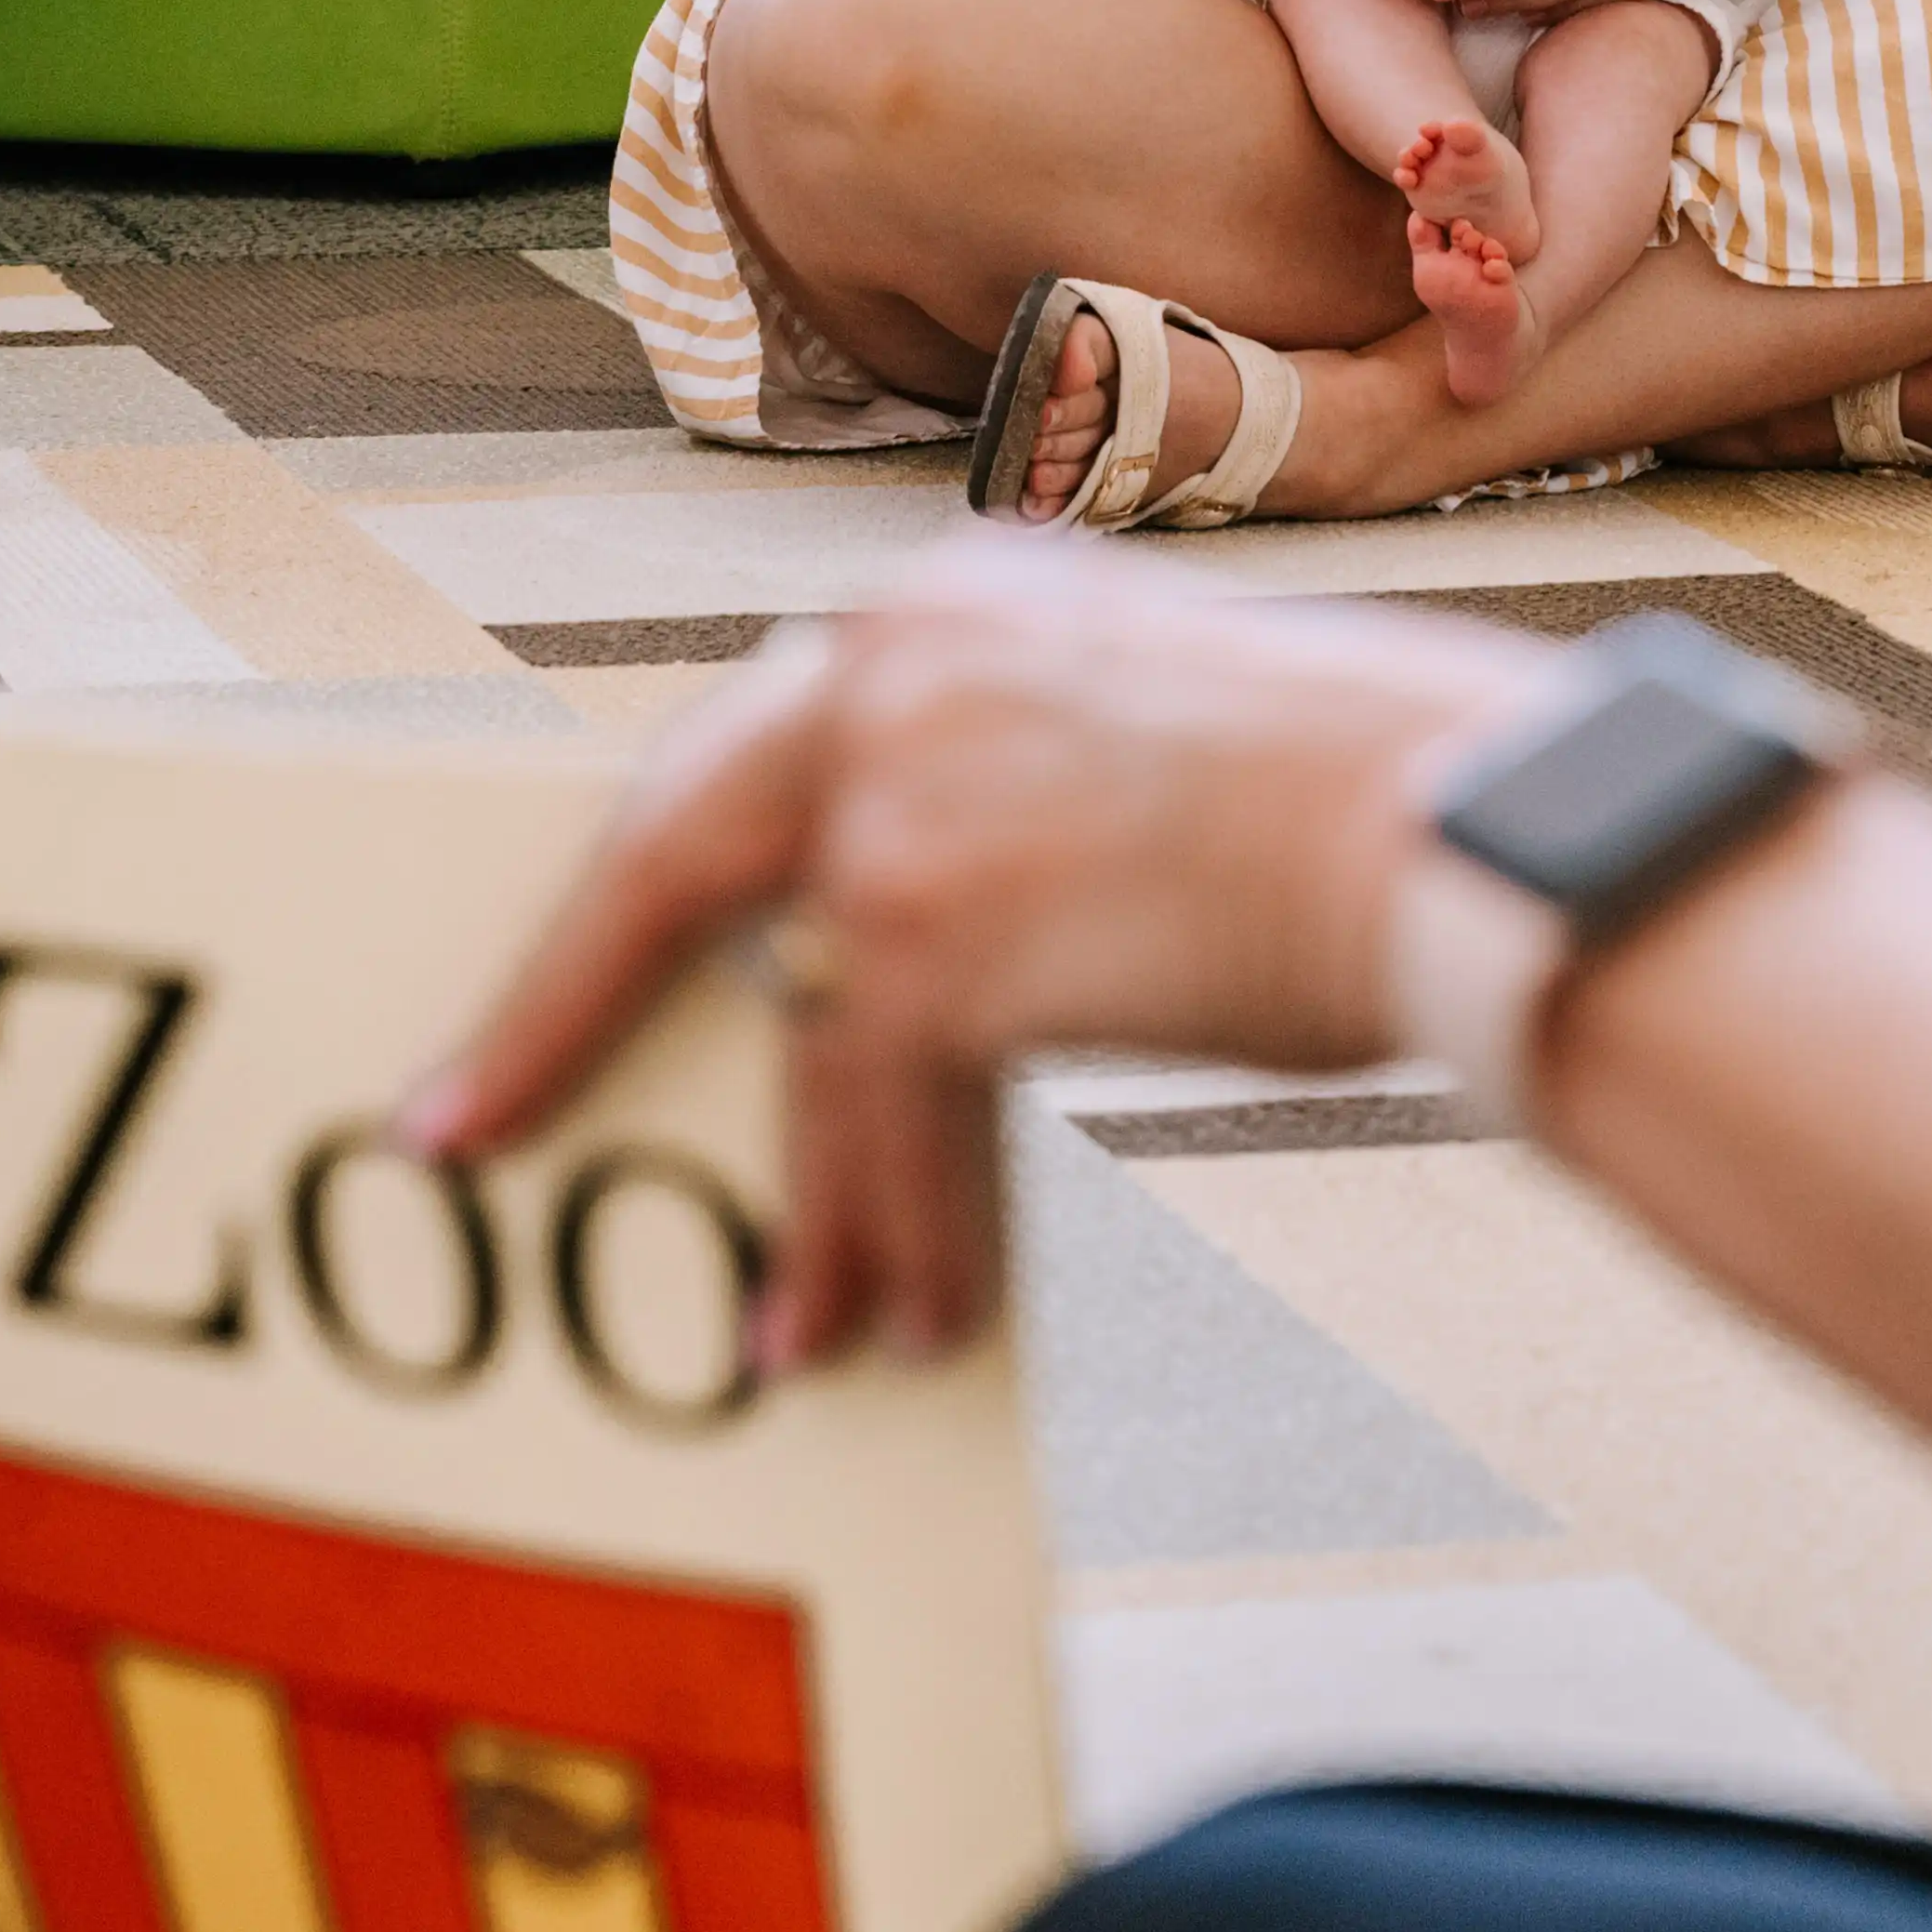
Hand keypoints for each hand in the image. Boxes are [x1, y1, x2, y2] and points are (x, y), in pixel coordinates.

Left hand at [410, 558, 1539, 1367]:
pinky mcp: (924, 935)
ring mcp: (895, 799)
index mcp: (949, 603)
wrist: (1456, 832)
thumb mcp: (1150, 728)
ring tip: (805, 1327)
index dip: (654, 873)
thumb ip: (1006, 786)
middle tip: (475, 1126)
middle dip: (563, 1010)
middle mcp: (893, 669)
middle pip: (671, 852)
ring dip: (819, 1201)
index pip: (751, 740)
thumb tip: (906, 958)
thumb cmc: (1370, 803)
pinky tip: (919, 1312)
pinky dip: (896, 1227)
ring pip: (805, 1037)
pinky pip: (875, 1116)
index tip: (568, 962)